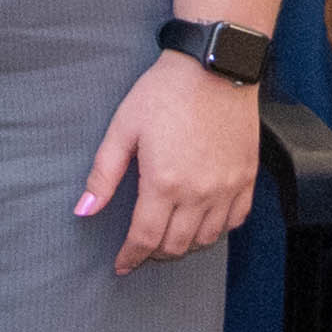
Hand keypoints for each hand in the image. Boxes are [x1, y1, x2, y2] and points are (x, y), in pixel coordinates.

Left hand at [78, 54, 263, 273]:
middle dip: (155, 255)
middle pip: (177, 246)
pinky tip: (202, 223)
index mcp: (164, 183)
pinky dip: (217, 230)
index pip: (145, 238)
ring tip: (168, 239)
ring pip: (207, 239)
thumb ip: (104, 174)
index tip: (122, 264)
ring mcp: (228, 187)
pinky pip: (235, 220)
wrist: (214, 67)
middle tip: (142, 250)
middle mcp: (199, 193)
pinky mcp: (247, 177)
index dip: (131, 257)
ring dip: (185, 246)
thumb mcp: (123, 128)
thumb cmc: (164, 92)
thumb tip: (84, 210)